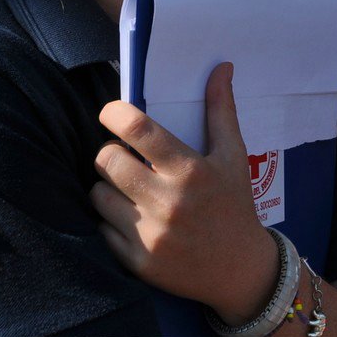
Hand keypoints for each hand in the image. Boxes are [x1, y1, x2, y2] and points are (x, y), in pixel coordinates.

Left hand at [91, 63, 273, 324]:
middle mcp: (168, 201)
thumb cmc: (234, 204)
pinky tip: (130, 217)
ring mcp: (150, 234)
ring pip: (97, 194)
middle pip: (107, 160)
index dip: (114, 114)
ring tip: (127, 187)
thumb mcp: (233, 156)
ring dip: (106, 186)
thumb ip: (221, 110)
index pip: (137, 129)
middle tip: (125, 156)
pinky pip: (100, 228)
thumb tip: (222, 67)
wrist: (239, 270)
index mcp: (191, 170)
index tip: (112, 113)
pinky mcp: (136, 262)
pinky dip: (109, 219)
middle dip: (111, 152)